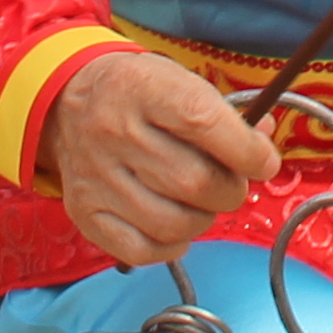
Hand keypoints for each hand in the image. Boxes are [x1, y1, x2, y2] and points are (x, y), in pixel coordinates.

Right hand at [45, 51, 275, 265]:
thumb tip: (264, 144)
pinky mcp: (86, 214)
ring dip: (203, 219)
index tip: (263, 161)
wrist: (67, 104)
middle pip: (194, 182)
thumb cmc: (138, 94)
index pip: (205, 124)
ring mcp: (96, 178)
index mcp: (143, 88)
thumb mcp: (179, 82)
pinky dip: (172, 245)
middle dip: (230, 190)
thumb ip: (226, 115)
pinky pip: (143, 250)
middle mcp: (113, 132)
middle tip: (230, 183)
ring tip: (202, 203)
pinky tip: (175, 224)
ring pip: (173, 223)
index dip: (247, 151)